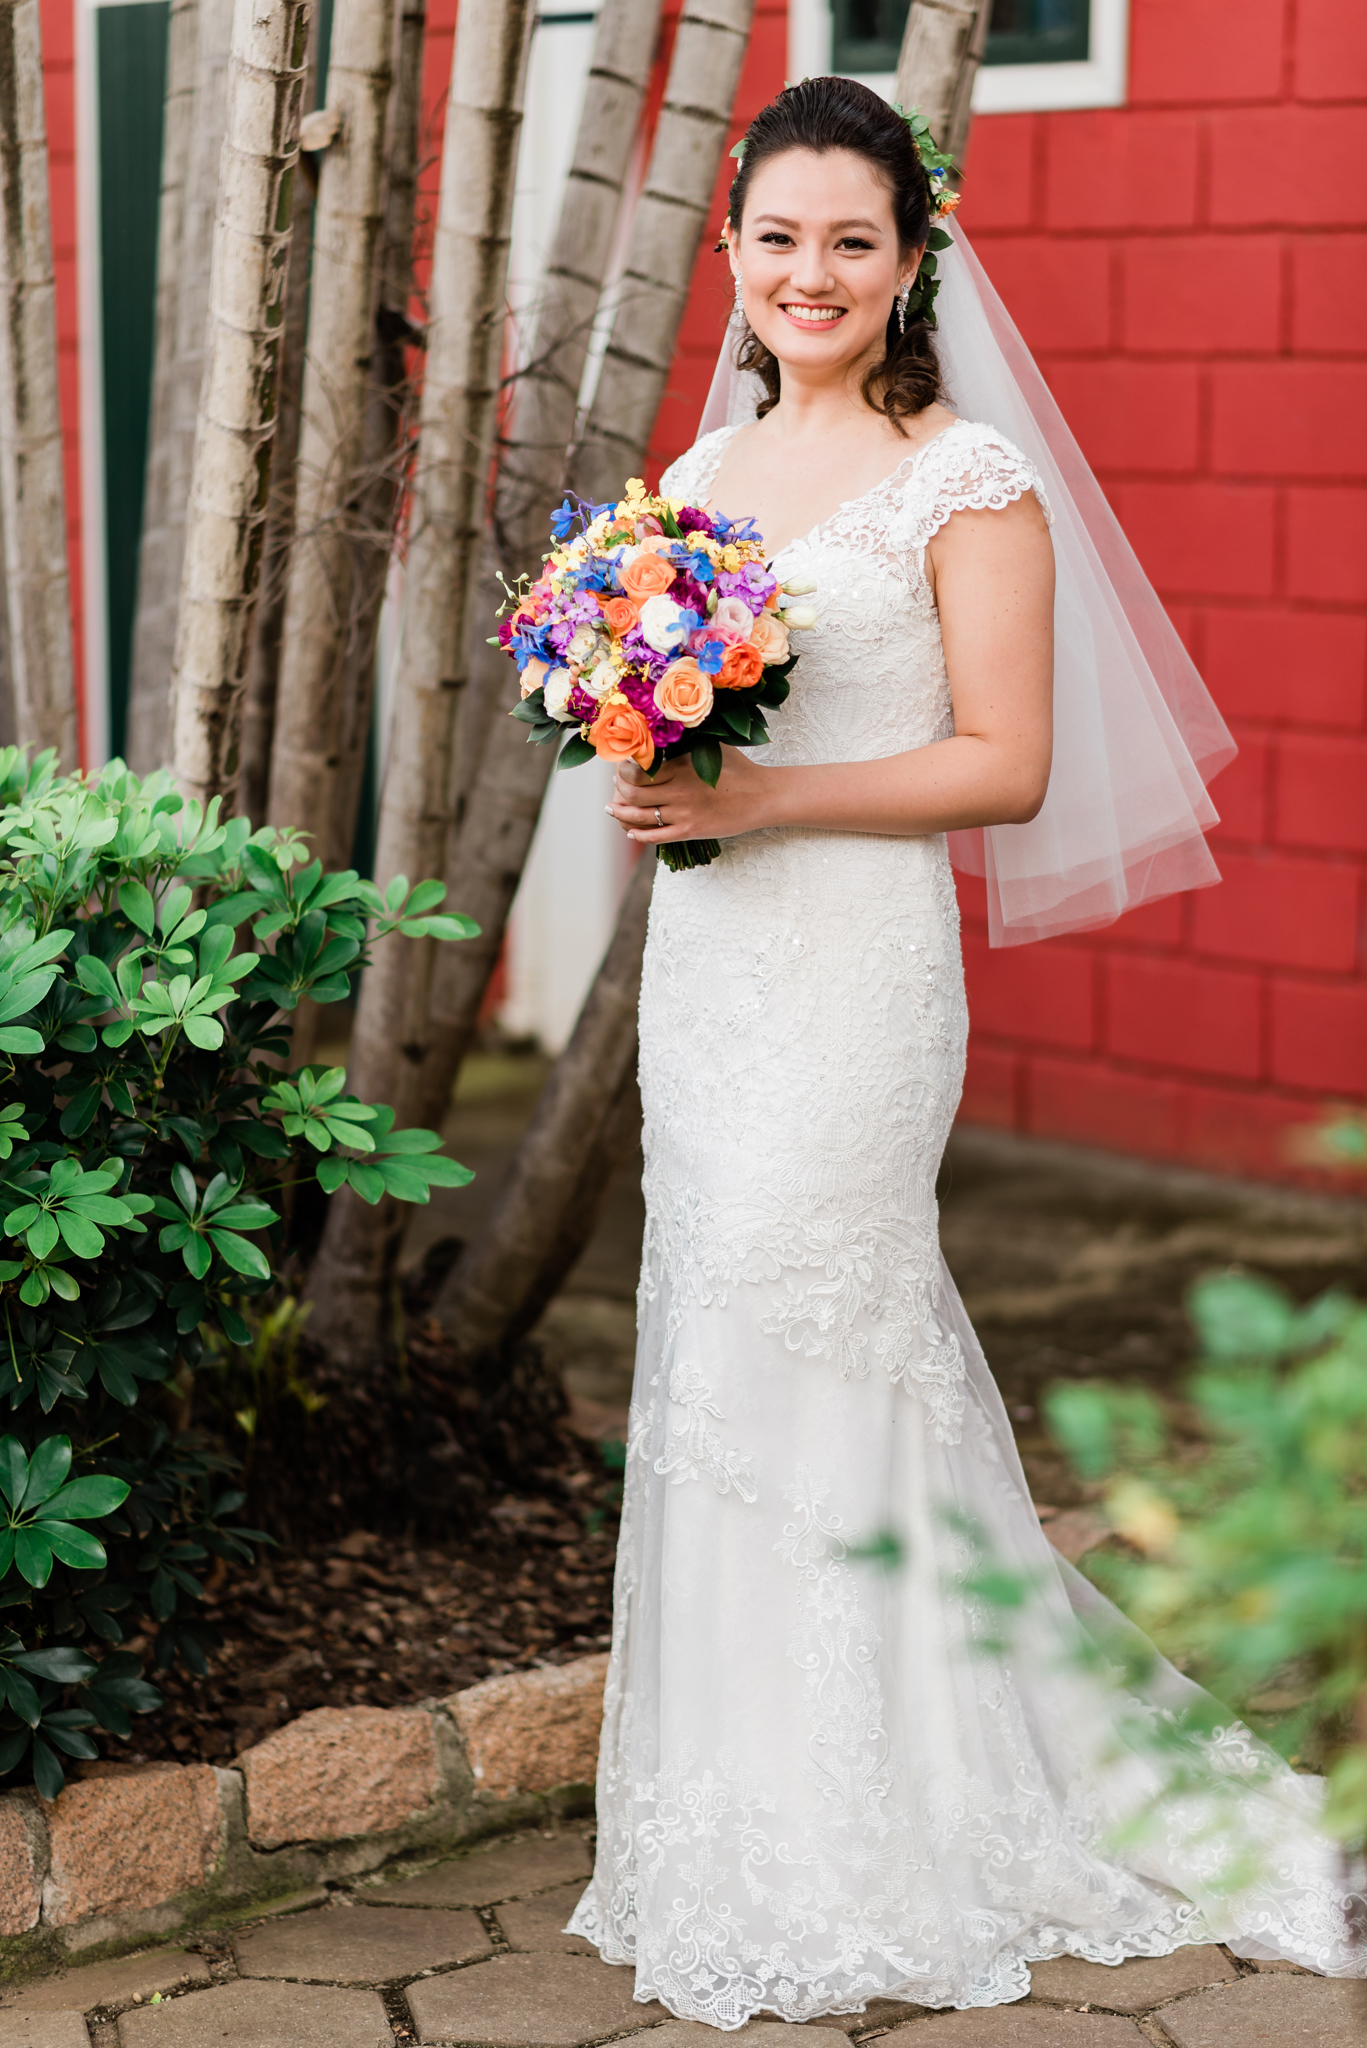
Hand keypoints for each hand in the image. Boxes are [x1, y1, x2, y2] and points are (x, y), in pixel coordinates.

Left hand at [607, 749, 771, 844]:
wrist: (762, 796)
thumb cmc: (738, 768)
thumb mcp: (712, 746)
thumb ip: (687, 741)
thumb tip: (664, 728)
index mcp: (681, 767)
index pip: (638, 771)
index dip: (622, 771)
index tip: (620, 768)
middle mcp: (678, 790)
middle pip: (633, 794)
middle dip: (618, 791)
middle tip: (615, 788)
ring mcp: (683, 813)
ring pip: (640, 817)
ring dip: (620, 814)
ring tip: (612, 809)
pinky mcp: (690, 831)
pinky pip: (656, 836)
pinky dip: (639, 834)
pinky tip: (631, 832)